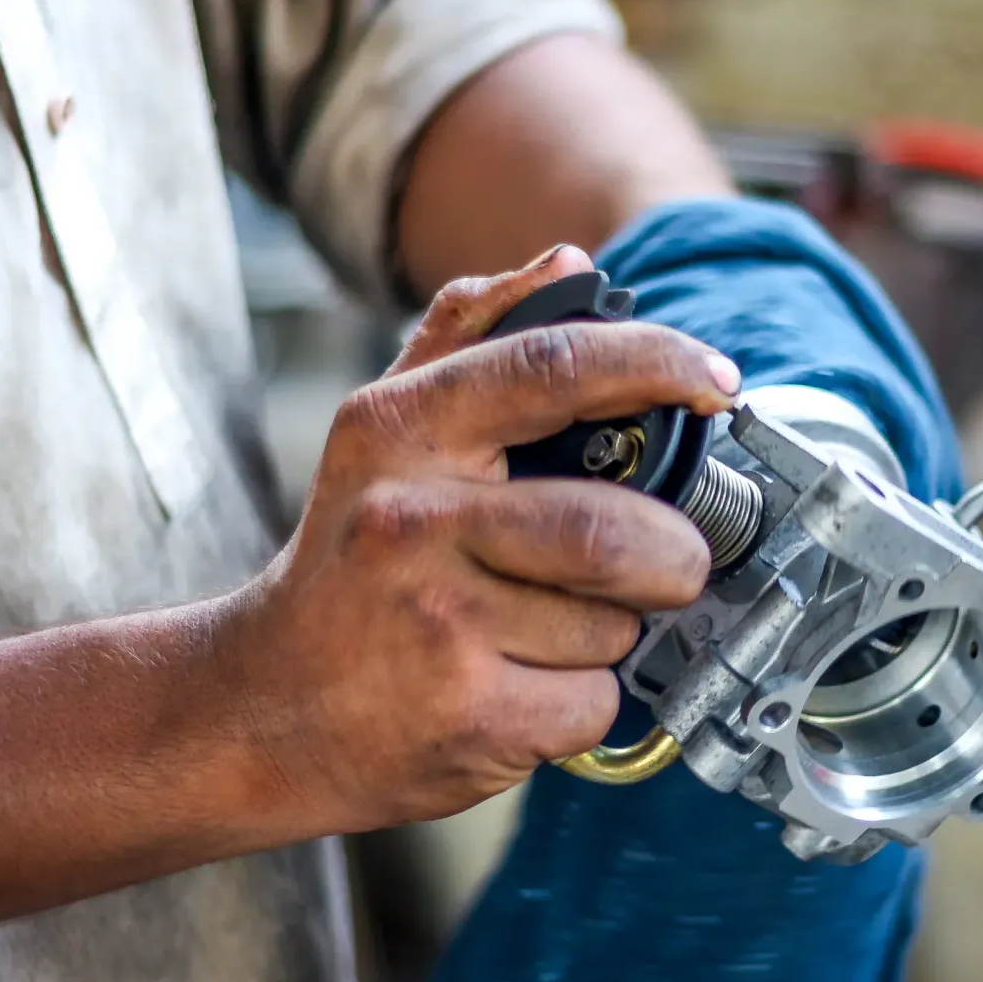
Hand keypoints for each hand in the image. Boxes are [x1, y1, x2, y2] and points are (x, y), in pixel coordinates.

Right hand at [223, 246, 740, 830]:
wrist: (262, 712)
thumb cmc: (347, 565)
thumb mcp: (382, 436)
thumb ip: (471, 336)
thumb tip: (567, 262)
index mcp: (400, 432)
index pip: (554, 368)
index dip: (657, 363)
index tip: (720, 382)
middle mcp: (410, 522)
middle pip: (612, 530)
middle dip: (670, 556)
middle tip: (665, 565)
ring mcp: (436, 626)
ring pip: (610, 624)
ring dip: (612, 633)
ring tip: (550, 631)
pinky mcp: (467, 719)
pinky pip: (593, 703)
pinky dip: (586, 702)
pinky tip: (525, 690)